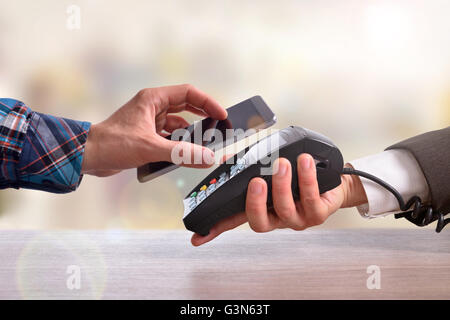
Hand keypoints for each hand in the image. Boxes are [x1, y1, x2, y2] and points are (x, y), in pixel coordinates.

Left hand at [81, 84, 226, 175]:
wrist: (88, 156)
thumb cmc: (111, 143)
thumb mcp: (151, 147)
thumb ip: (181, 153)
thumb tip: (207, 157)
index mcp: (153, 99)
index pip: (188, 93)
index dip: (208, 102)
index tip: (221, 114)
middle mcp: (152, 107)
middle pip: (186, 107)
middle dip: (203, 117)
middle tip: (219, 127)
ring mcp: (150, 121)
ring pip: (178, 124)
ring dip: (190, 134)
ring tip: (204, 144)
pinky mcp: (147, 135)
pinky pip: (170, 137)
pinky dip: (179, 144)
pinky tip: (185, 154)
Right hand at [191, 154, 366, 245]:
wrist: (334, 183)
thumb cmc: (299, 179)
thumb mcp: (270, 170)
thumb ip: (248, 166)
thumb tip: (225, 160)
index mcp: (262, 208)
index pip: (234, 221)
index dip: (215, 230)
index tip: (197, 237)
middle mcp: (277, 217)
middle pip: (258, 222)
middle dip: (255, 202)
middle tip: (257, 182)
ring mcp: (297, 218)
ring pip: (284, 209)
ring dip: (281, 184)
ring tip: (283, 164)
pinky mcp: (318, 213)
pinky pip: (310, 198)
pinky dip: (306, 178)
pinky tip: (305, 163)